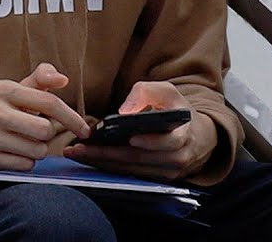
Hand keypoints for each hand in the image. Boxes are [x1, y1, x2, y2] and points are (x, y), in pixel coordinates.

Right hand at [0, 63, 91, 170]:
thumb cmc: (2, 110)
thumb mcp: (18, 90)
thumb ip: (41, 79)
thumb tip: (62, 79)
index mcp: (2, 88)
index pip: (49, 102)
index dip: (72, 117)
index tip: (84, 129)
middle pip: (45, 130)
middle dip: (47, 134)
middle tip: (36, 131)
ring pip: (37, 150)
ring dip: (38, 149)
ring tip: (23, 141)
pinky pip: (25, 165)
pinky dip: (26, 161)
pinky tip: (14, 152)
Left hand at [64, 81, 217, 181]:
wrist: (195, 134)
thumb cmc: (175, 109)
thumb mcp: (166, 92)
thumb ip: (145, 93)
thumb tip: (124, 111)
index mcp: (184, 135)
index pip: (169, 142)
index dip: (151, 142)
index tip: (131, 139)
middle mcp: (177, 158)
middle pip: (139, 159)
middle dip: (107, 154)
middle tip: (80, 148)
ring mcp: (166, 172)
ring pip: (131, 170)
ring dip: (101, 162)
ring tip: (76, 153)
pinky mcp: (155, 180)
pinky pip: (129, 175)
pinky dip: (107, 167)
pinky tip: (87, 158)